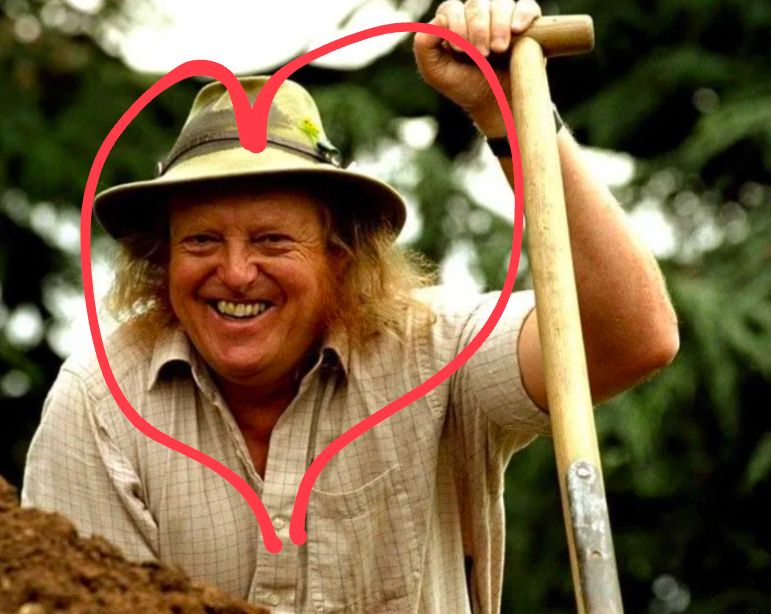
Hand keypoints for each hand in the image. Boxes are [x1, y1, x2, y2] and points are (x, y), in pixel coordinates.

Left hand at [413, 0, 541, 134]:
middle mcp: (478, 16)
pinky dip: (522, 14)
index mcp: (453, 23)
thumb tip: (439, 20)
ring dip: (498, 25)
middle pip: (476, 3)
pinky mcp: (527, 25)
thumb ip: (423, 47)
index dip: (455, 24)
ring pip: (501, 3)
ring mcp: (503, 19)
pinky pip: (528, 6)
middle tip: (482, 54)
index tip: (461, 50)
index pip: (451, 8)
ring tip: (499, 49)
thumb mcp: (435, 73)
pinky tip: (517, 30)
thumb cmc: (464, 87)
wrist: (494, 105)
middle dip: (478, 28)